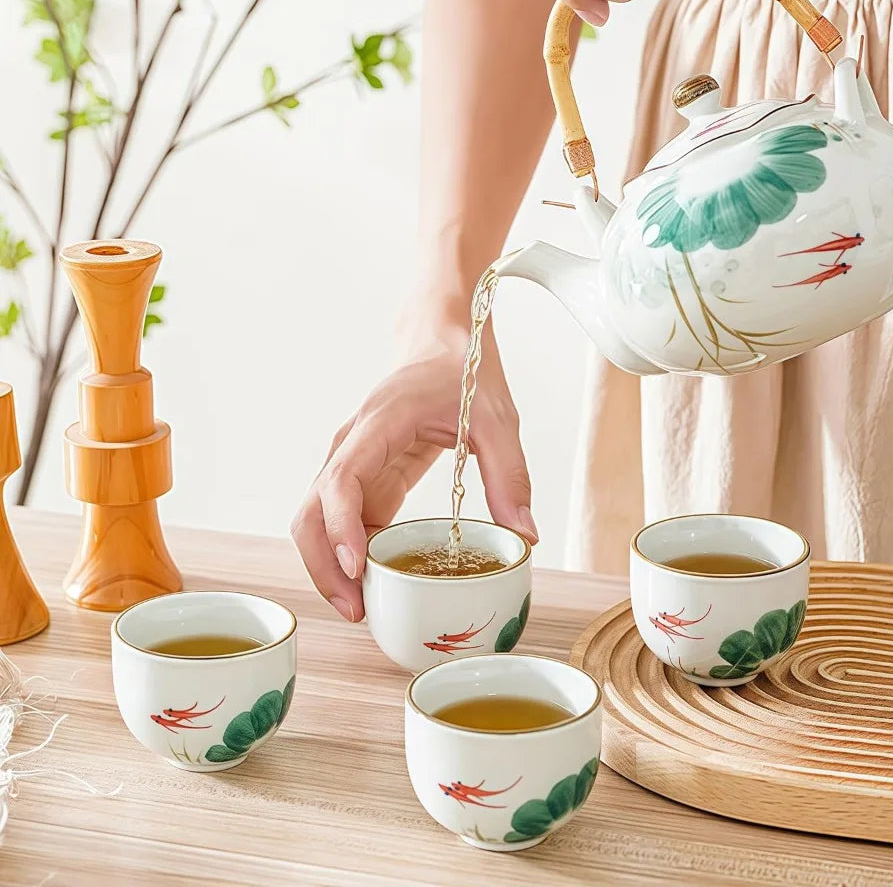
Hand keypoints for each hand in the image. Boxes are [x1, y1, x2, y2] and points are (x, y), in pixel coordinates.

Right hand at [290, 328, 535, 621]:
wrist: (442, 340)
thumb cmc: (463, 370)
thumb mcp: (497, 419)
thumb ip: (511, 474)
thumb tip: (523, 536)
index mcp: (378, 425)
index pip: (341, 481)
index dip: (341, 528)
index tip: (358, 567)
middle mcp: (352, 446)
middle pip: (311, 511)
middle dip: (324, 563)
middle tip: (356, 609)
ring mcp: (353, 462)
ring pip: (317, 520)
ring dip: (330, 564)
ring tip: (361, 607)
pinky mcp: (367, 476)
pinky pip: (345, 519)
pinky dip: (351, 553)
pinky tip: (375, 581)